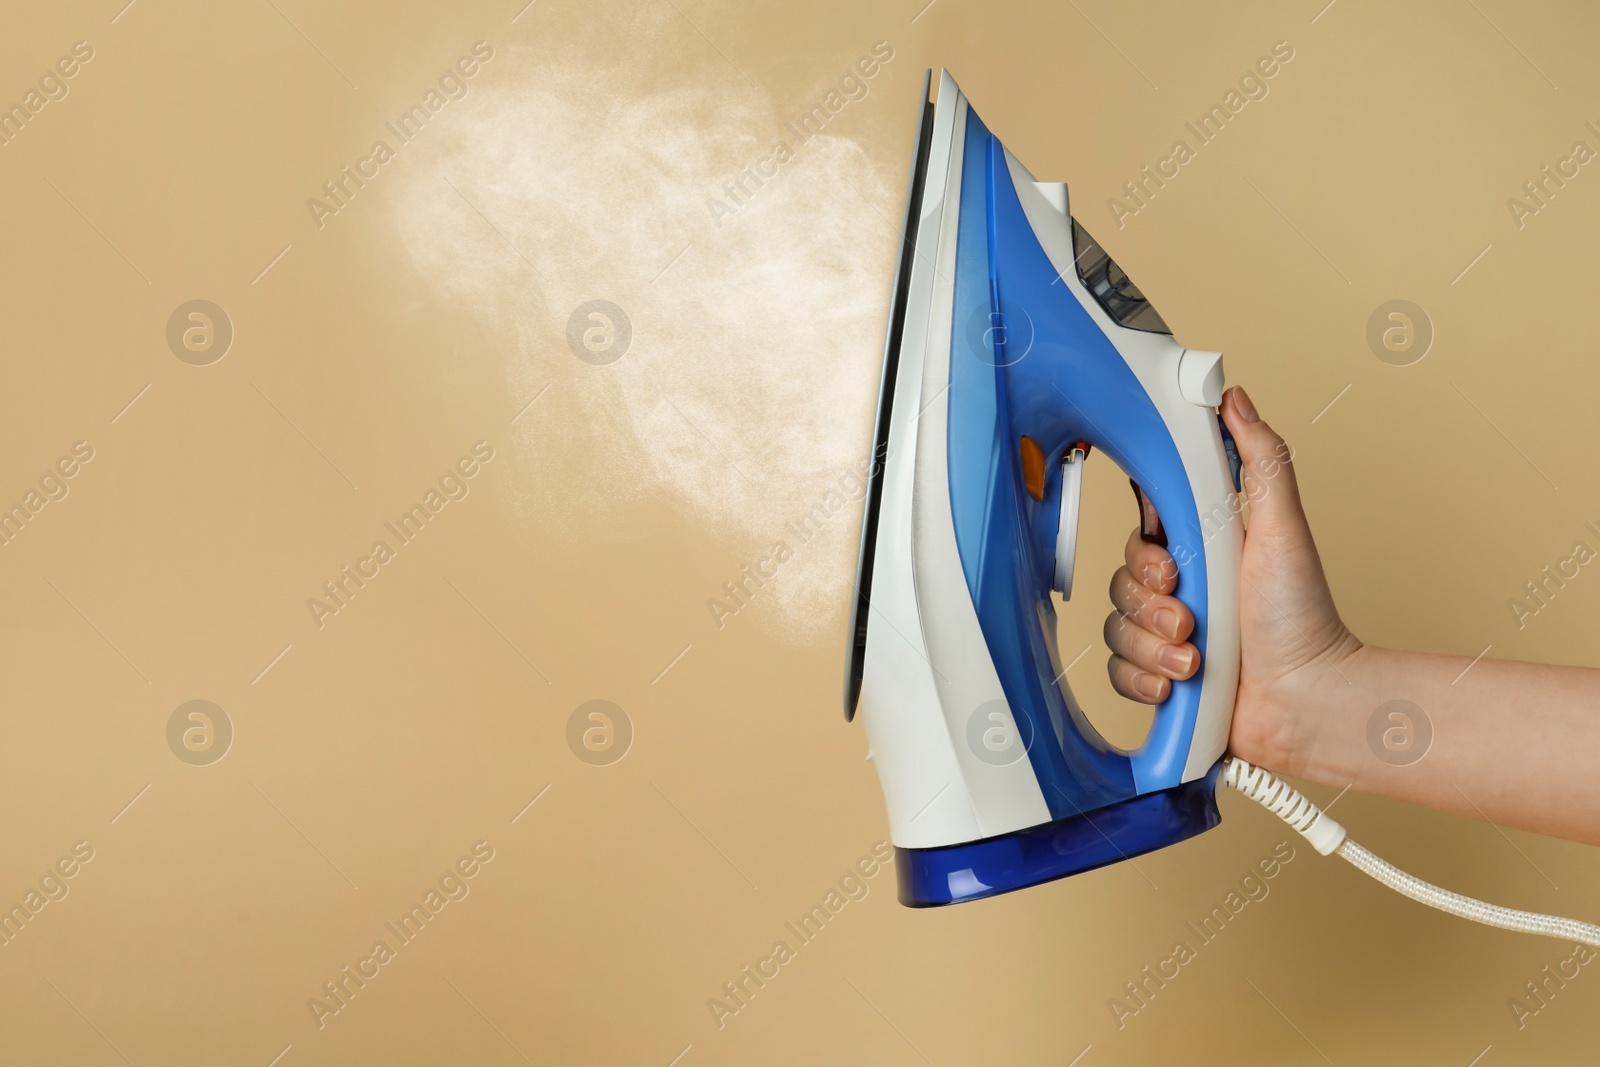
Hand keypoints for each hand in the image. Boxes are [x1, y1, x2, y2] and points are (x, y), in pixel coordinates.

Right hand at [1102, 386, 1360, 773]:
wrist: (1307, 701)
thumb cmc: (1303, 620)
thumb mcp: (1281, 528)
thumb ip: (1260, 460)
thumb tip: (1236, 401)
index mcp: (1199, 553)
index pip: (1139, 538)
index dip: (1146, 552)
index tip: (1173, 566)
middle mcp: (1177, 594)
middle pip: (1121, 586)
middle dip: (1154, 607)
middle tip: (1193, 617)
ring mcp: (1165, 639)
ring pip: (1116, 631)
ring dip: (1154, 648)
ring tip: (1196, 659)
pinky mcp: (1158, 681)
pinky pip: (1118, 674)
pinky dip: (1146, 681)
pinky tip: (1179, 685)